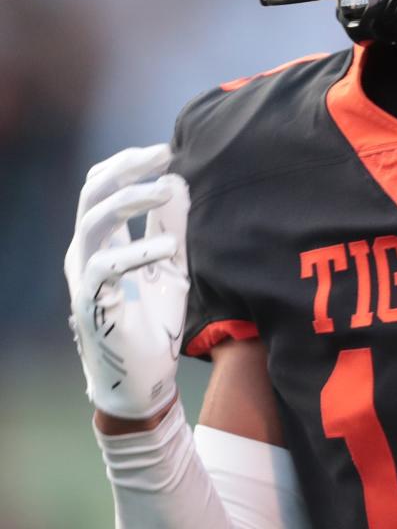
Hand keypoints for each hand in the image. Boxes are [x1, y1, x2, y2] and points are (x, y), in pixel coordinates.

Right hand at [64, 144, 189, 419]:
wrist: (146, 378)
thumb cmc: (156, 323)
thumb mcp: (173, 267)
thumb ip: (172, 227)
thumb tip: (180, 182)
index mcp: (104, 241)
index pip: (102, 188)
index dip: (128, 164)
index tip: (165, 150)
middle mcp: (87, 253)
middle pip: (92, 194)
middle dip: (126, 168)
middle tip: (162, 154)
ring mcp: (85, 277)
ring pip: (93, 222)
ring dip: (130, 200)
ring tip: (166, 189)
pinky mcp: (91, 303)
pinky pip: (106, 267)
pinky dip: (138, 250)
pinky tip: (169, 246)